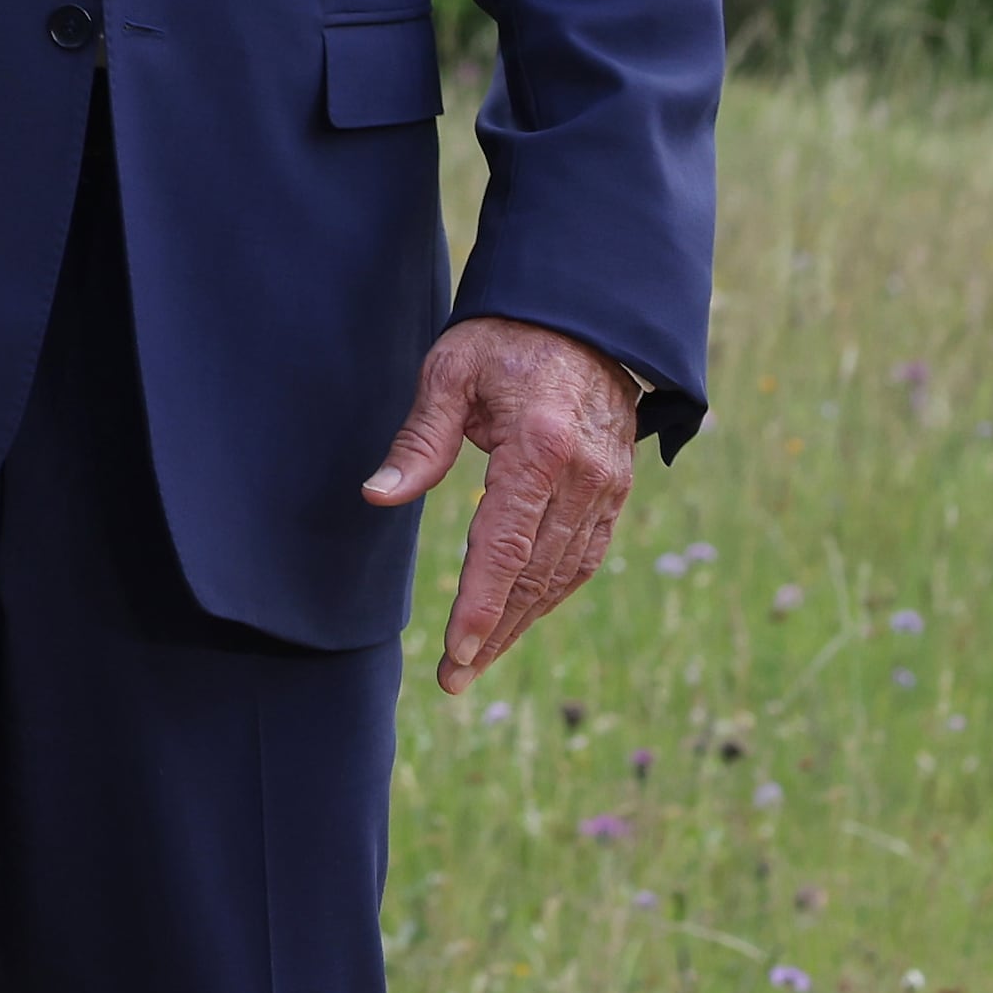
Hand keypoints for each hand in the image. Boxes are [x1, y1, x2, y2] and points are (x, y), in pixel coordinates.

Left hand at [364, 315, 641, 696]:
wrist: (583, 315)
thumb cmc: (505, 339)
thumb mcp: (450, 373)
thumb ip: (418, 442)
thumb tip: (376, 497)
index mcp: (541, 448)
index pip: (506, 546)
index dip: (480, 605)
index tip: (456, 653)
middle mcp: (584, 476)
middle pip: (536, 574)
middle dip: (494, 631)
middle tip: (454, 677)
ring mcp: (608, 486)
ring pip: (564, 574)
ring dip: (521, 622)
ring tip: (477, 661)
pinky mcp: (616, 490)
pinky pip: (584, 556)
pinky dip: (551, 593)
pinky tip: (518, 617)